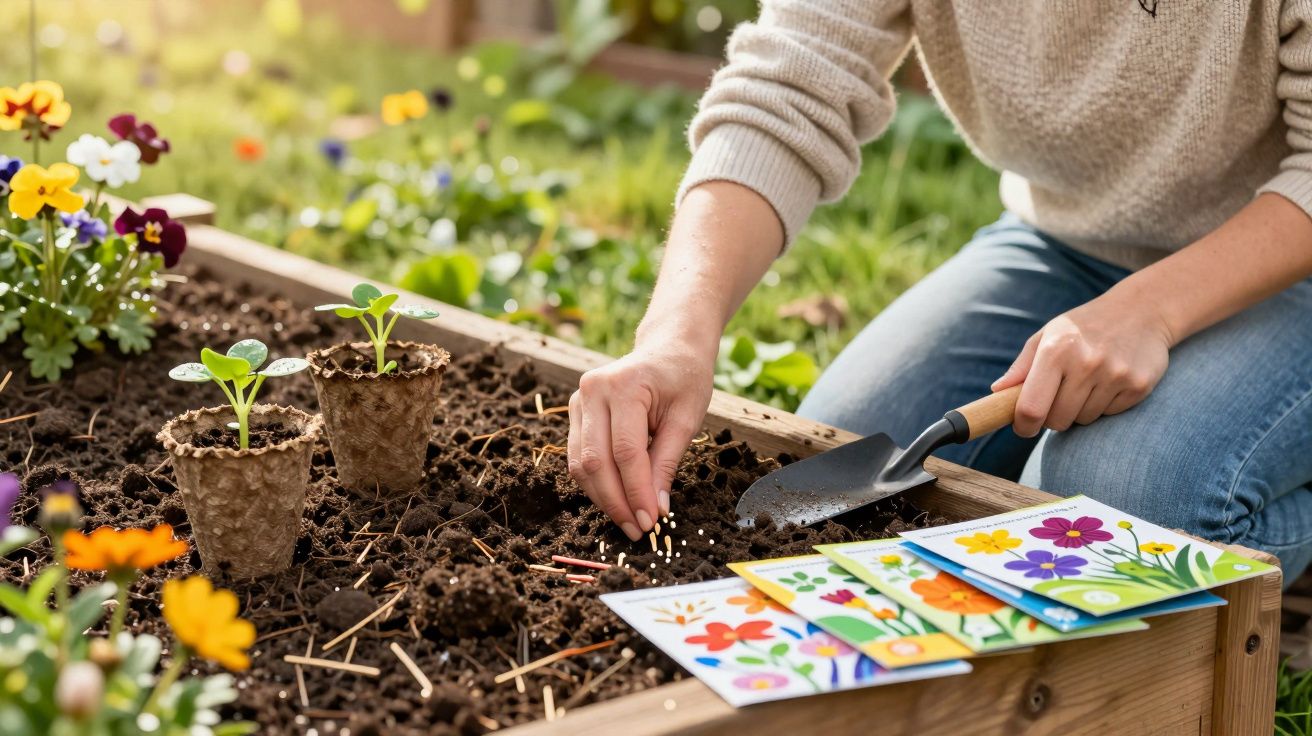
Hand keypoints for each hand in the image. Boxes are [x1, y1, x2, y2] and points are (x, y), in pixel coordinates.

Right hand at [568, 342, 714, 539]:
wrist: (668, 347)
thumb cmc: (684, 378)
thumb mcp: (687, 418)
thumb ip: (667, 463)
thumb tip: (654, 509)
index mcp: (623, 386)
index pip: (625, 452)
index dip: (636, 492)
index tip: (651, 522)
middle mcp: (592, 391)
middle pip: (595, 461)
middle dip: (616, 502)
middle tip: (639, 530)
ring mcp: (578, 401)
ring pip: (580, 464)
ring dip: (603, 498)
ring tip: (628, 520)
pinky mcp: (576, 413)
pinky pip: (578, 457)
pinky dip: (596, 483)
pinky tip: (617, 500)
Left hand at [992, 291, 1172, 436]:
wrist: (1141, 310)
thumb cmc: (1084, 326)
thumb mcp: (1048, 335)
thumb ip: (1021, 366)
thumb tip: (997, 392)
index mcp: (1055, 350)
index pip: (1031, 408)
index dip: (1024, 425)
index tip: (1024, 426)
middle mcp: (1086, 363)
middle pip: (1057, 420)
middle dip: (1052, 417)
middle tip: (1058, 398)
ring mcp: (1115, 375)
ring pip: (1084, 420)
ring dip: (1079, 410)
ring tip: (1087, 383)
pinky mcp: (1138, 386)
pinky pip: (1109, 414)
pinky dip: (1104, 406)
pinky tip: (1109, 381)